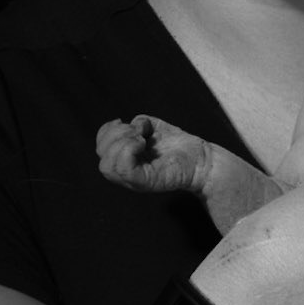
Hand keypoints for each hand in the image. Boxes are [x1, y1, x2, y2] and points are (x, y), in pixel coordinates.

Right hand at [96, 114, 210, 194]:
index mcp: (124, 160)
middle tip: (139, 132)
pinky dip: (128, 149)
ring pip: (107, 165)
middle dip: (116, 134)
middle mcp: (126, 172)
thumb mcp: (152, 128)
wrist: (203, 160)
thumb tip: (128, 125)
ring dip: (121, 142)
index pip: (100, 147)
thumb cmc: (179, 145)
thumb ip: (136, 126)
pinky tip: (144, 143)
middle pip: (101, 155)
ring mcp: (134, 179)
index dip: (107, 130)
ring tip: (142, 139)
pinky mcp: (145, 182)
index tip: (126, 122)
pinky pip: (124, 169)